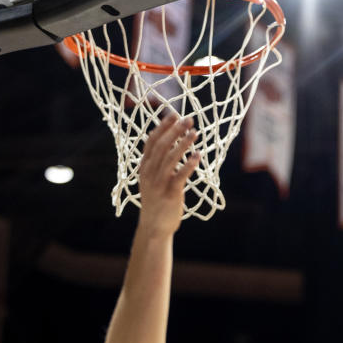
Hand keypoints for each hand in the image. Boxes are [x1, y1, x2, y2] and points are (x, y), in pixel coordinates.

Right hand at [137, 115, 199, 235]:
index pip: (151, 141)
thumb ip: (157, 163)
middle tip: (188, 119)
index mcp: (144, 167)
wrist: (153, 227)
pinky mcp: (170, 194)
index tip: (173, 114)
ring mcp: (159, 183)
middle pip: (161, 146)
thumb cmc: (156, 201)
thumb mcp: (151, 179)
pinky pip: (179, 176)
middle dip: (174, 130)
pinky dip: (188, 164)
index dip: (162, 127)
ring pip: (170, 158)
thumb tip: (169, 144)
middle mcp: (149, 173)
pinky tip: (198, 155)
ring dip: (183, 144)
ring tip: (195, 132)